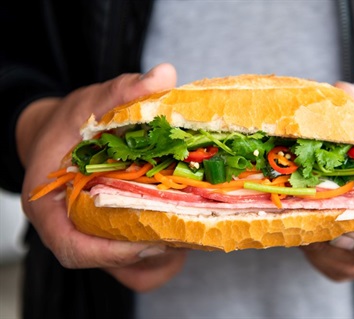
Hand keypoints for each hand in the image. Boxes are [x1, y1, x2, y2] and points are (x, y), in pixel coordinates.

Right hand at [18, 63, 186, 291]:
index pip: (73, 246)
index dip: (111, 252)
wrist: (60, 135)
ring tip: (188, 234)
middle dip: (146, 254)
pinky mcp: (108, 232)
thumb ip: (125, 90)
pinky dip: (158, 251)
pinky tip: (181, 229)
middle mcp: (68, 226)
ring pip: (123, 266)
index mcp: (50, 204)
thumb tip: (164, 75)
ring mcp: (90, 232)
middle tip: (184, 234)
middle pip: (106, 260)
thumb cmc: (68, 124)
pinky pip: (132, 258)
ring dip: (158, 256)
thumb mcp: (93, 101)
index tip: (152, 241)